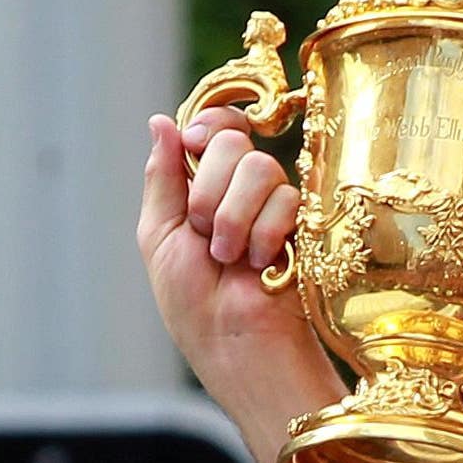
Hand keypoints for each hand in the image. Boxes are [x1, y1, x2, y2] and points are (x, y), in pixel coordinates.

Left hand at [139, 114, 311, 374]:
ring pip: (259, 167)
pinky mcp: (304, 223)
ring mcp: (273, 203)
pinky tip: (261, 263)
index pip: (215, 126)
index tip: (193, 144)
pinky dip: (263, 233)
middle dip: (209, 189)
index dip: (207, 126)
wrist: (231, 341)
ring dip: (233, 217)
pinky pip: (286, 199)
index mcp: (204, 183)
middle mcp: (240, 187)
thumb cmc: (191, 300)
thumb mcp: (159, 234)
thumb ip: (162, 176)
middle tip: (205, 232)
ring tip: (230, 255)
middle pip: (233, 140)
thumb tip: (160, 121)